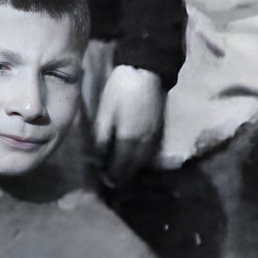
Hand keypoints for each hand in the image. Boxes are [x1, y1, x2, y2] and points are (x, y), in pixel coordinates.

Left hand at [90, 65, 164, 183]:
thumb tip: (97, 159)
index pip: (121, 167)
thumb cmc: (119, 92)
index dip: (113, 177)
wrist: (147, 72)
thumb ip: (101, 138)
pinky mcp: (159, 130)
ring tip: (120, 175)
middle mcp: (145, 143)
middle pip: (134, 168)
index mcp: (129, 140)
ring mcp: (155, 137)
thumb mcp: (104, 114)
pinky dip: (140, 160)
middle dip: (123, 177)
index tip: (105, 184)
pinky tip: (132, 160)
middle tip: (111, 184)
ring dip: (132, 170)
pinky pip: (149, 153)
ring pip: (143, 162)